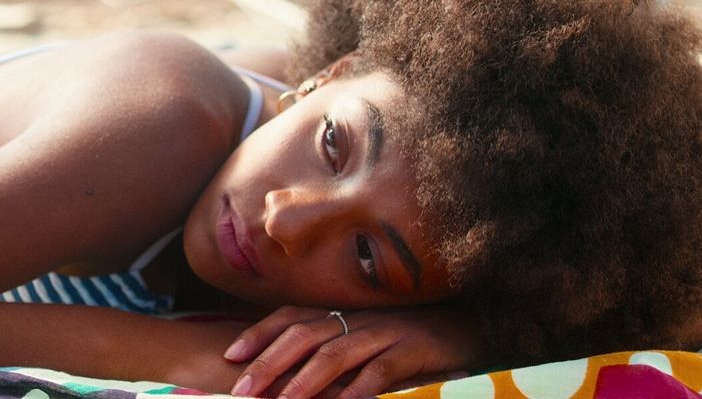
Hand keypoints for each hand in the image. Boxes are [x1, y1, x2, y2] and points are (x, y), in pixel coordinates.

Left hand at [221, 305, 482, 398]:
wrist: (473, 324)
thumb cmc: (414, 337)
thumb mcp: (369, 338)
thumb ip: (337, 351)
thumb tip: (293, 376)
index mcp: (344, 312)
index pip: (292, 316)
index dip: (259, 333)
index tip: (229, 354)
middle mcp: (358, 317)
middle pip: (304, 334)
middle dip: (269, 361)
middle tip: (241, 390)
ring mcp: (384, 331)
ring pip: (336, 353)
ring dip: (304, 380)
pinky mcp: (413, 348)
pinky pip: (381, 371)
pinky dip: (360, 389)